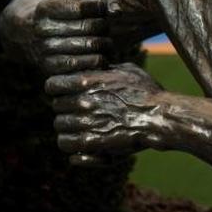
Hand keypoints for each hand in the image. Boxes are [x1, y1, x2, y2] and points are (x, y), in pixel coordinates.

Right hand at [26, 0, 112, 75]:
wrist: (29, 31)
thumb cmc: (63, 12)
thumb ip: (100, 0)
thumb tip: (117, 13)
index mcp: (46, 8)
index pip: (81, 8)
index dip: (98, 6)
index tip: (100, 7)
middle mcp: (42, 29)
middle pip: (89, 27)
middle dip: (103, 26)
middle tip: (104, 26)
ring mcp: (45, 49)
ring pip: (90, 46)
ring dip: (105, 44)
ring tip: (105, 41)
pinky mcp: (50, 67)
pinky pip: (82, 65)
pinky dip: (98, 60)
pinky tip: (101, 55)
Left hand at [45, 63, 163, 154]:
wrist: (160, 118)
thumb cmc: (148, 93)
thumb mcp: (128, 71)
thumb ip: (106, 68)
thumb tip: (94, 68)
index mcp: (88, 81)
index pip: (52, 85)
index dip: (58, 89)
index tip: (66, 93)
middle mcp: (83, 101)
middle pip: (56, 106)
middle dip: (66, 108)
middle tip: (80, 111)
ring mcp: (86, 122)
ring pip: (60, 126)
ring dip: (69, 127)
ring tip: (82, 127)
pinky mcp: (91, 142)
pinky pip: (66, 144)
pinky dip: (72, 143)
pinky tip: (82, 141)